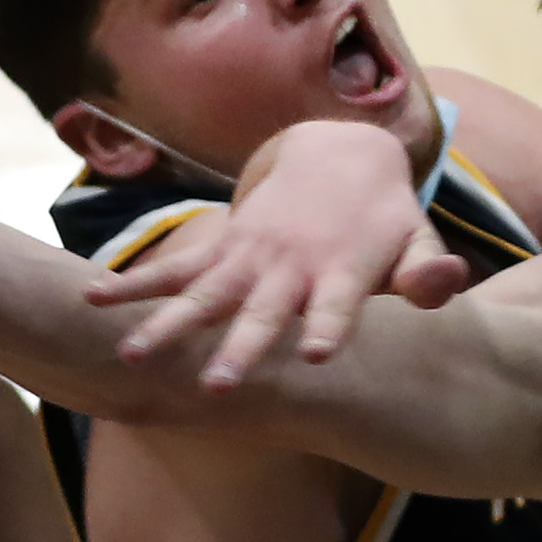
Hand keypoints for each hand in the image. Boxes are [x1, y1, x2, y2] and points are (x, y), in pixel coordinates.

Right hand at [88, 121, 470, 386]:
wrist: (339, 154)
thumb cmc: (383, 221)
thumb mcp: (415, 241)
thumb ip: (428, 271)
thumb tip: (450, 284)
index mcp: (343, 271)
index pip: (341, 305)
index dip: (329, 326)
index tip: (317, 356)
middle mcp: (290, 265)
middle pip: (263, 312)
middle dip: (240, 348)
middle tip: (217, 387)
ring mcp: (249, 256)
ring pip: (203, 295)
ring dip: (168, 325)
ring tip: (134, 356)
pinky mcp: (220, 247)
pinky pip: (172, 269)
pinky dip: (133, 282)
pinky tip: (91, 298)